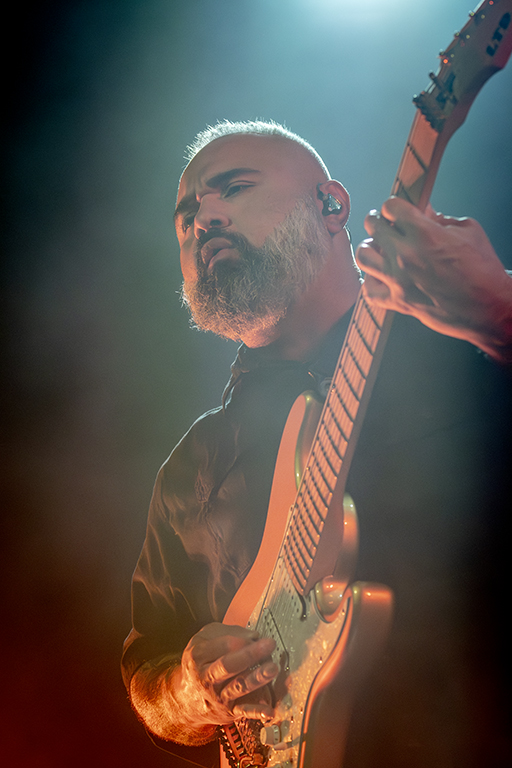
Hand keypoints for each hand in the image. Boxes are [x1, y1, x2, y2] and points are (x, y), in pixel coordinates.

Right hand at [170, 622, 277, 726]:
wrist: (188, 699)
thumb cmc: (202, 662)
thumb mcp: (205, 640)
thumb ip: (229, 633)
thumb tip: (254, 635)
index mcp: (199, 655)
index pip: (223, 645)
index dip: (242, 640)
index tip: (256, 636)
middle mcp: (206, 678)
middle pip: (228, 665)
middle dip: (250, 654)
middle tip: (269, 644)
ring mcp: (218, 696)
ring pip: (238, 686)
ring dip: (257, 678)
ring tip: (273, 668)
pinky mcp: (229, 711)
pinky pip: (244, 711)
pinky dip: (257, 711)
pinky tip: (269, 711)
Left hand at [356, 197, 511, 362]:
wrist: (487, 307)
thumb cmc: (482, 270)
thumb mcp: (468, 231)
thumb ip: (440, 218)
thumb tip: (422, 210)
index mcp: (424, 233)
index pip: (391, 206)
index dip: (394, 206)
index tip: (397, 211)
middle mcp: (405, 255)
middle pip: (373, 226)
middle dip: (379, 221)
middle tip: (385, 225)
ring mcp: (398, 280)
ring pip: (363, 255)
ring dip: (371, 248)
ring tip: (380, 249)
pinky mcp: (397, 302)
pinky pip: (369, 290)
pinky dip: (372, 281)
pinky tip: (382, 276)